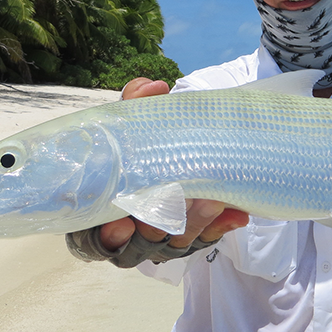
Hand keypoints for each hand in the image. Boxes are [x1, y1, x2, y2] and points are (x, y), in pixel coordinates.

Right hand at [66, 77, 248, 266]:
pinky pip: (207, 236)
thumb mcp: (134, 120)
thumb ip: (136, 103)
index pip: (95, 239)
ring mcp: (164, 237)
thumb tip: (153, 86)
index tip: (121, 224)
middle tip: (174, 205)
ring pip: (176, 243)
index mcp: (103, 210)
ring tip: (213, 200)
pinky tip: (236, 213)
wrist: (177, 145)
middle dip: (156, 228)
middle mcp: (131, 232)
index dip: (107, 238)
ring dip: (195, 222)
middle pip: (139, 245)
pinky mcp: (193, 235)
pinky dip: (220, 225)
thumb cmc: (142, 139)